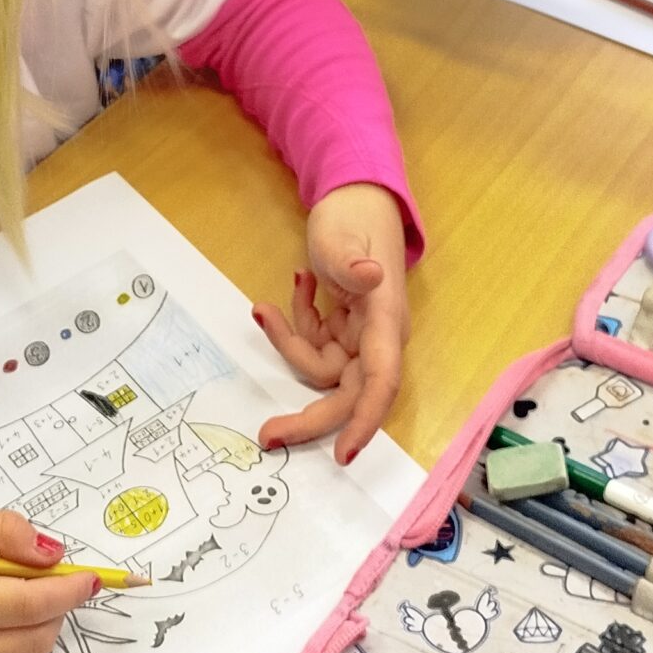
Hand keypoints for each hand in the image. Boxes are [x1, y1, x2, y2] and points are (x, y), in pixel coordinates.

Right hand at [0, 508, 97, 652]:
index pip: (29, 604)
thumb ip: (0, 532)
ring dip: (39, 630)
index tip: (92, 577)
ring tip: (17, 600)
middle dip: (56, 609)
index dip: (69, 590)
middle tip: (51, 581)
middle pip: (36, 639)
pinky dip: (14, 652)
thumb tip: (55, 554)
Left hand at [252, 183, 408, 464]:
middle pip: (347, 395)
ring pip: (320, 369)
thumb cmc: (354, 216)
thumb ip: (351, 263)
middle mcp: (377, 337)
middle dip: (308, 417)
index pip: (381, 381)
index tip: (343, 453)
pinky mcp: (343, 329)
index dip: (365, 420)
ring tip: (268, 306)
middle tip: (266, 434)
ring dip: (290, 342)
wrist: (355, 199)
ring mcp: (359, 336)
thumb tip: (370, 278)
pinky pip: (314, 344)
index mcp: (385, 320)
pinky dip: (296, 323)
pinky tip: (297, 284)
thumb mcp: (343, 236)